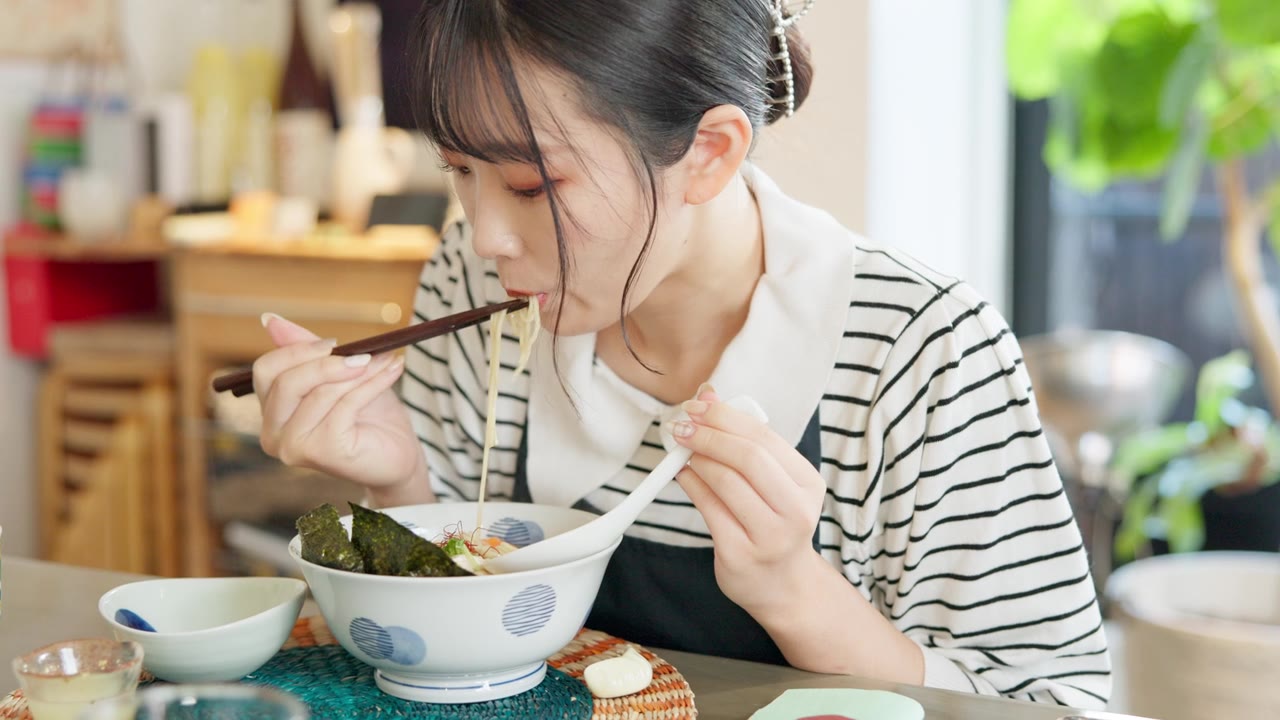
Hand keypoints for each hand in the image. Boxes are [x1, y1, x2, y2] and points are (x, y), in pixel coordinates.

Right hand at [253, 313, 425, 495]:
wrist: (399, 451)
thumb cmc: (368, 413)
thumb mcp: (337, 374)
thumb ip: (306, 350)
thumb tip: (270, 319)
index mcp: (271, 413)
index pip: (266, 371)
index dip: (298, 351)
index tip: (335, 342)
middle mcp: (272, 435)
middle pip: (286, 382)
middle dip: (328, 363)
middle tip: (364, 353)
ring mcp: (293, 447)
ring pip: (320, 393)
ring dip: (359, 371)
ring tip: (386, 361)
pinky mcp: (321, 453)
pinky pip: (345, 405)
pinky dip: (372, 384)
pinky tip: (392, 373)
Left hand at [671, 384, 826, 617]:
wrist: (783, 587)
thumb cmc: (775, 524)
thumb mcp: (775, 484)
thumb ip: (746, 443)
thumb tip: (707, 397)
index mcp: (809, 485)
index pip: (765, 438)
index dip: (726, 417)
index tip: (698, 405)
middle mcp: (796, 511)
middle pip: (748, 458)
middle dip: (709, 435)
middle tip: (682, 425)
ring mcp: (769, 537)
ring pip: (726, 482)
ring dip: (698, 458)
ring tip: (683, 450)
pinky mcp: (739, 554)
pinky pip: (708, 508)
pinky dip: (691, 484)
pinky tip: (683, 474)